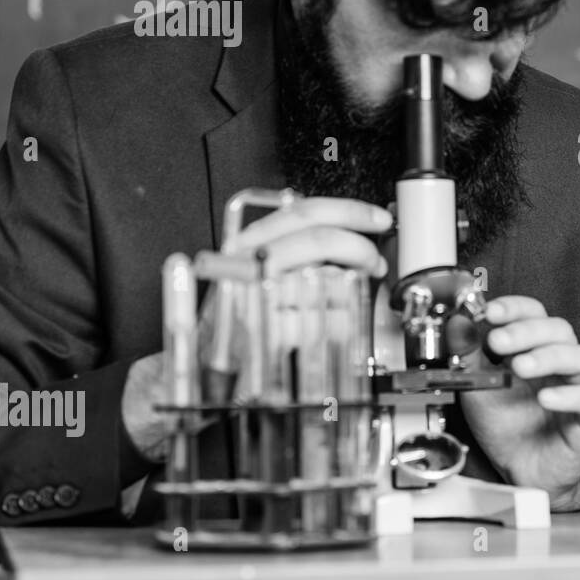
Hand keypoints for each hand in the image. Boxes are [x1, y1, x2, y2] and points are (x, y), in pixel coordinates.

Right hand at [124, 198, 391, 457]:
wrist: (202, 368)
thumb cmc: (239, 320)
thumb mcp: (261, 270)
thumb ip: (299, 248)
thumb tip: (353, 233)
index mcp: (247, 243)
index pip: (303, 211)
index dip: (349, 211)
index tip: (378, 219)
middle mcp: (246, 265)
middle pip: (318, 240)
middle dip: (359, 249)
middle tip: (373, 261)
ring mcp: (254, 299)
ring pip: (325, 280)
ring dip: (351, 292)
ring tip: (350, 299)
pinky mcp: (265, 335)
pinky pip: (324, 322)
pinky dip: (342, 324)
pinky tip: (336, 325)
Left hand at [459, 296, 579, 510]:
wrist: (518, 471)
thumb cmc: (505, 427)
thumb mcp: (477, 387)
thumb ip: (468, 356)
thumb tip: (458, 323)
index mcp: (535, 349)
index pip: (535, 314)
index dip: (515, 308)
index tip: (490, 313)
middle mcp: (559, 364)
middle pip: (559, 329)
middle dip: (527, 331)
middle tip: (499, 342)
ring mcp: (577, 388)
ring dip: (549, 357)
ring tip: (520, 367)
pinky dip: (571, 395)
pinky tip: (546, 398)